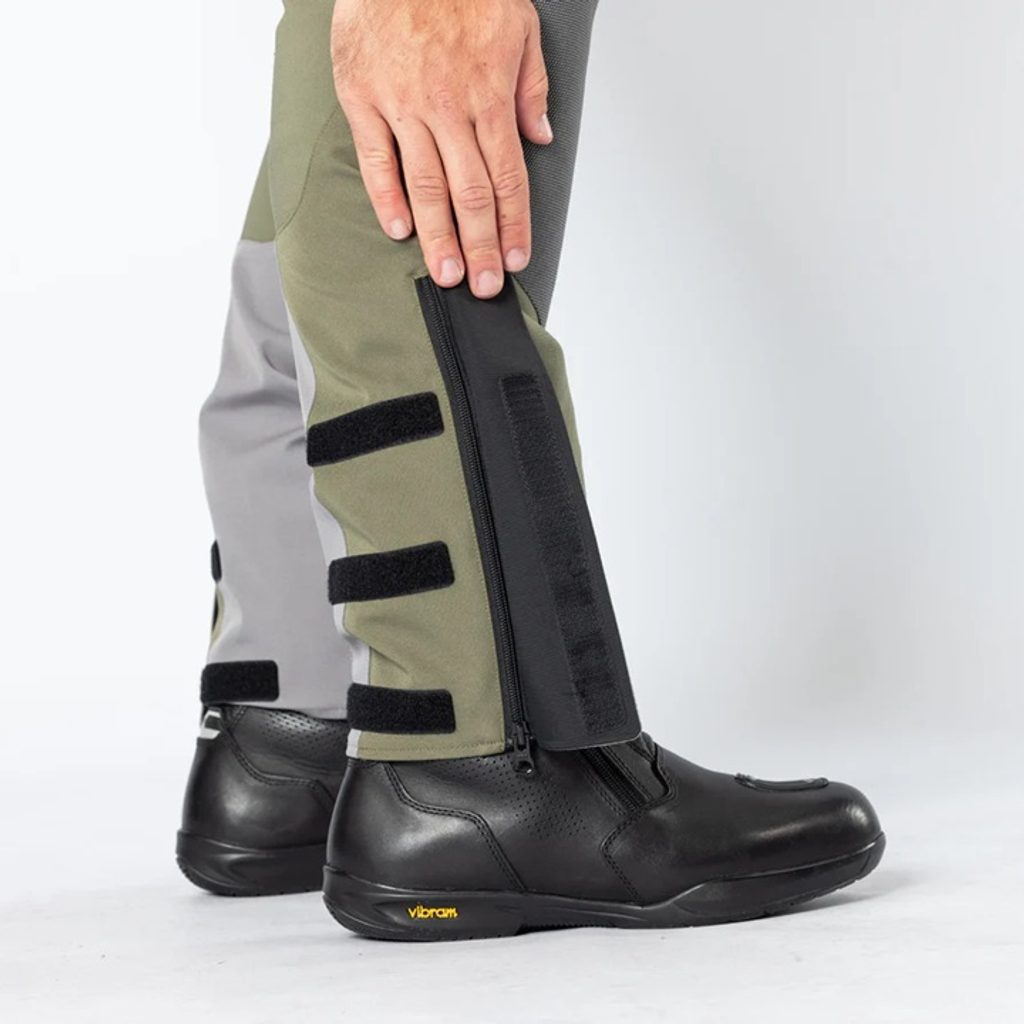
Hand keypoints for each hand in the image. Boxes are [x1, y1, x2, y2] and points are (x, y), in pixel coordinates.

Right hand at [331, 0, 552, 297]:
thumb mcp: (519, 24)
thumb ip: (531, 84)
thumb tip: (542, 135)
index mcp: (489, 95)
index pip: (507, 178)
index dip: (513, 225)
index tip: (516, 258)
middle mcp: (448, 108)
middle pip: (469, 194)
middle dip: (480, 247)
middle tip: (485, 287)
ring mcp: (402, 106)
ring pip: (425, 187)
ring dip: (438, 238)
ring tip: (447, 275)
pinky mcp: (363, 98)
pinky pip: (376, 160)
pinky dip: (387, 198)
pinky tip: (400, 231)